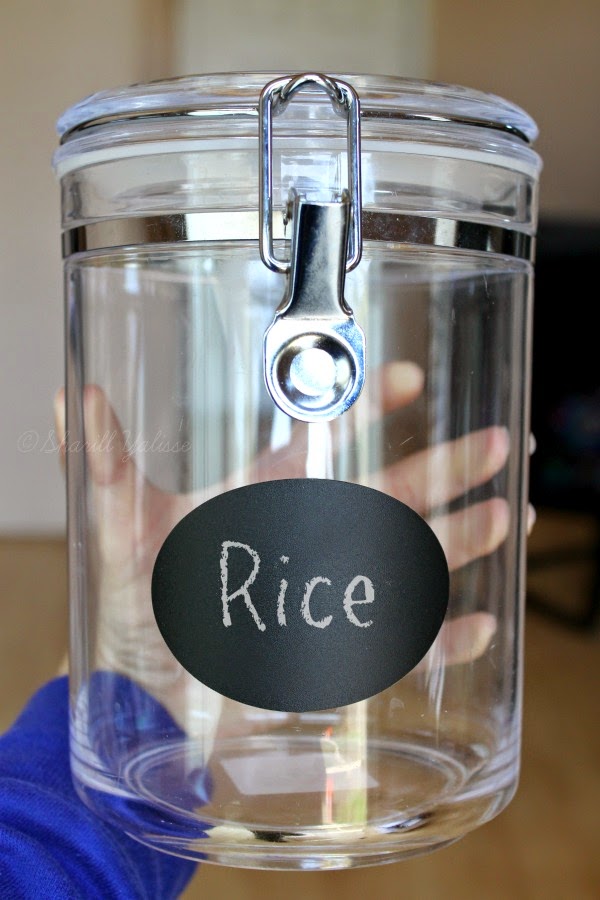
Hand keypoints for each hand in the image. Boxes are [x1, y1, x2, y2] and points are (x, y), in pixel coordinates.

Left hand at [54, 361, 530, 721]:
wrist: (140, 681)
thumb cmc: (132, 597)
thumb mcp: (113, 526)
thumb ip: (102, 463)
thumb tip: (71, 395)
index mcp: (268, 493)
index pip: (327, 439)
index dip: (370, 406)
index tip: (410, 378)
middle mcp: (311, 534)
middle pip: (391, 494)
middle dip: (447, 466)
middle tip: (501, 442)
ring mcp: (329, 591)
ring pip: (410, 560)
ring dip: (461, 541)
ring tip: (508, 517)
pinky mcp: (336, 651)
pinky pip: (400, 644)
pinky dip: (441, 638)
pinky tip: (478, 627)